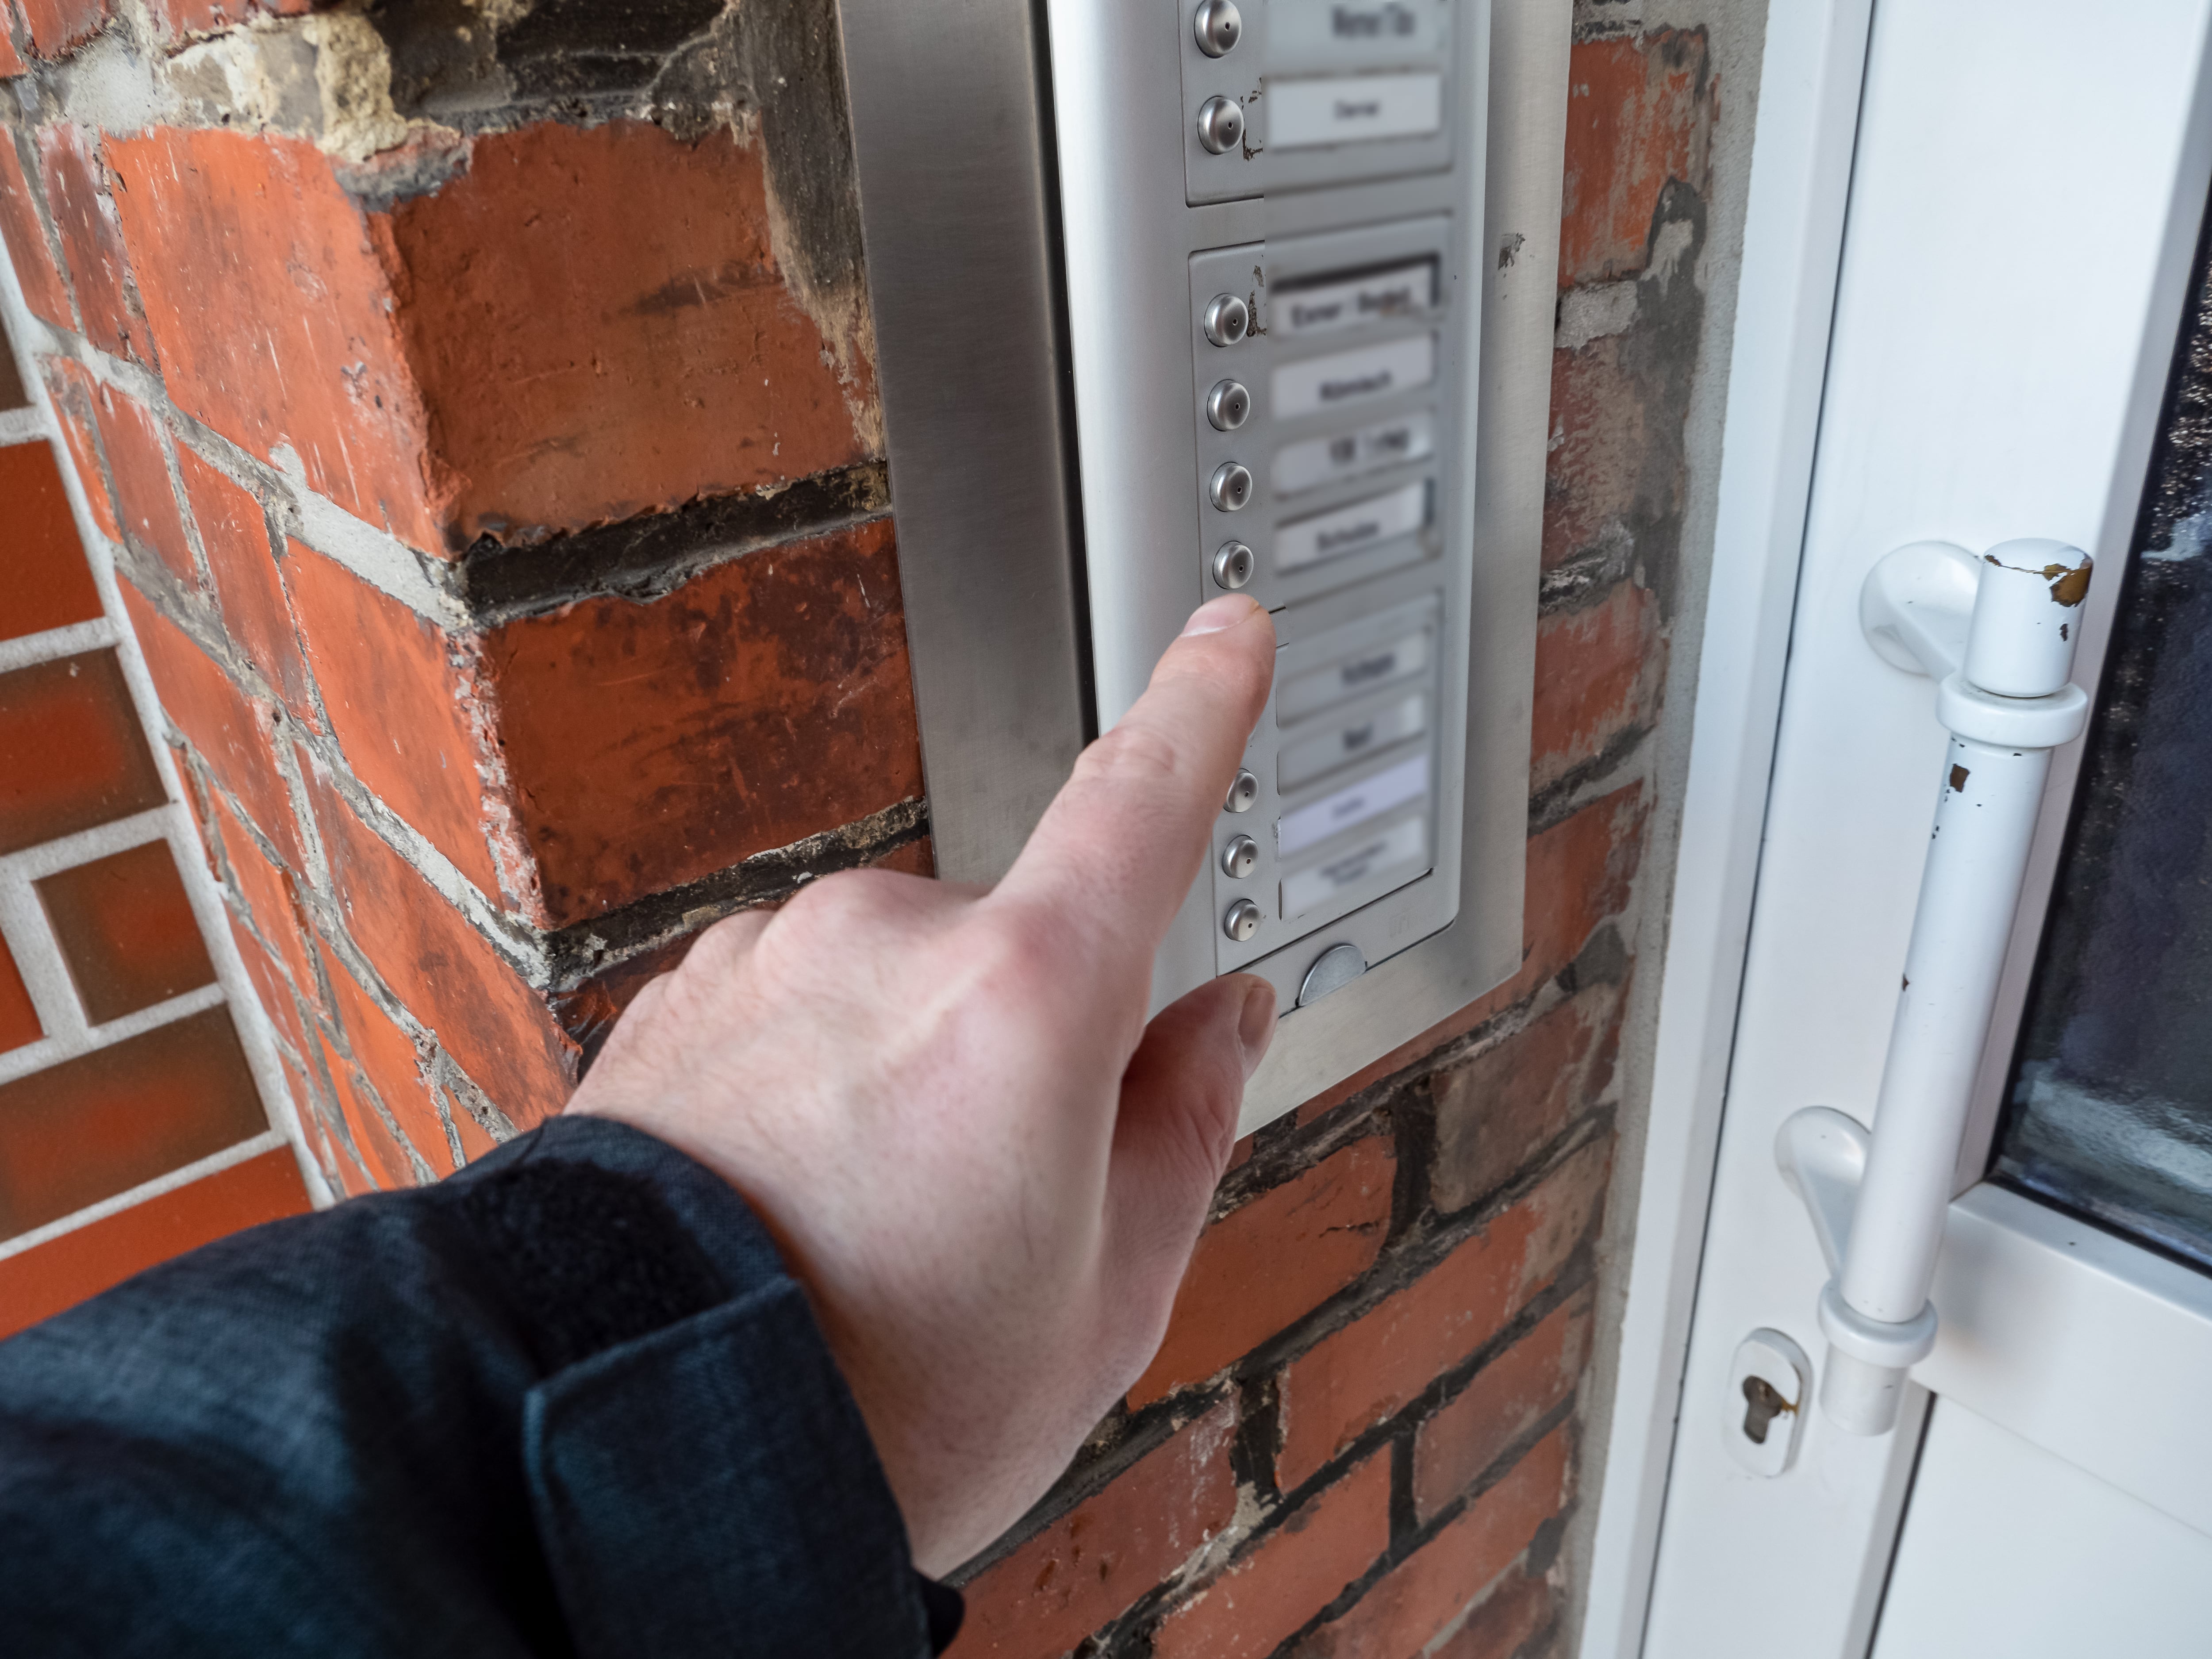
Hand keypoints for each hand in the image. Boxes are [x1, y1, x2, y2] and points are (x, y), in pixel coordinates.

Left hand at [566, 594, 1278, 1573]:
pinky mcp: (681, 996)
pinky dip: (810, 1087)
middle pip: (1019, 953)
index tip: (1225, 636)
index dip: (1200, 711)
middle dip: (1024, 1052)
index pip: (1141, 805)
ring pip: (900, 990)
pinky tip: (788, 1208)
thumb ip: (1185, 1122)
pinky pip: (797, 1013)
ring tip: (864, 1236)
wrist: (632, 1449)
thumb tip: (1225, 1015)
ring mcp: (768, 958)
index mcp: (1025, 998)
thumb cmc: (877, 1402)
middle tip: (985, 1215)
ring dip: (907, 1076)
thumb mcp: (1108, 1298)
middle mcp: (887, 938)